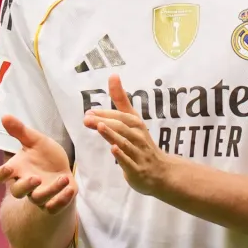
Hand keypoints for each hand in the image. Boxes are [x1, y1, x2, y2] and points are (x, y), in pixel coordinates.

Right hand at [0, 115, 76, 213]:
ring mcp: (39, 195)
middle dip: (25, 186)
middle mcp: (25, 184)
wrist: (62, 168)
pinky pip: (54, 207)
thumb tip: (4, 116)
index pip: (0, 176)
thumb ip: (20, 131)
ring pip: (38, 199)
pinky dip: (61, 200)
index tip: (8, 168)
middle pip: (17, 192)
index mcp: (17, 169)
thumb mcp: (35, 140)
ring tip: (62, 179)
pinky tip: (70, 189)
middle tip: (36, 178)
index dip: (1, 175)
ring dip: (50, 191)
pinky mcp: (54, 202)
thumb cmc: (44, 155)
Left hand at [83, 74, 175, 195]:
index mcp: (136, 124)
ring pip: (125, 142)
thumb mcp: (133, 120)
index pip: (121, 116)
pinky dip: (122, 155)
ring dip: (112, 134)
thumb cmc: (142, 143)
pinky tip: (113, 149)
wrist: (161, 171)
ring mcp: (138, 153)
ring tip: (99, 127)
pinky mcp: (137, 169)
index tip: (90, 111)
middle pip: (121, 127)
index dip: (105, 113)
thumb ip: (121, 100)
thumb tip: (113, 76)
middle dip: (105, 121)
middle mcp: (138, 137)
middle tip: (87, 118)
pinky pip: (129, 162)